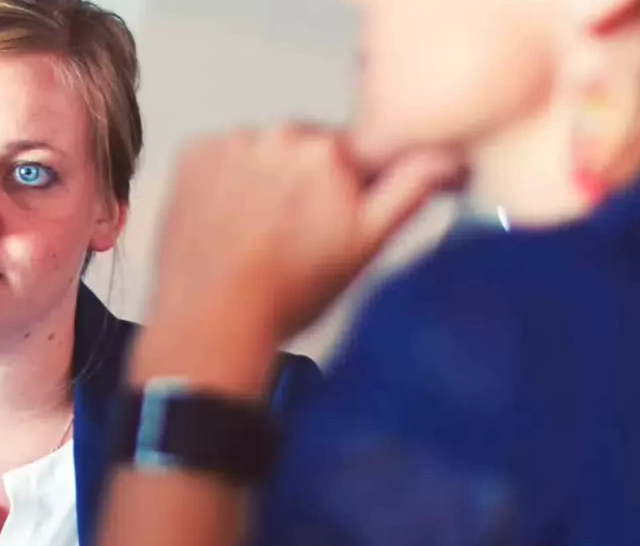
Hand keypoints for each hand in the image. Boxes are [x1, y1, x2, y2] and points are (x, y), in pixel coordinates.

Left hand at [133, 123, 458, 396]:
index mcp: (329, 150)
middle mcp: (278, 134)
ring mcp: (230, 141)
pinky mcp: (192, 153)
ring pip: (264, 151)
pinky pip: (223, 154)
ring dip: (265, 178)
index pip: (355, 152)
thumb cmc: (289, 292)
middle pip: (307, 148)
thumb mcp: (366, 245)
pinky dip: (226, 178)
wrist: (212, 318)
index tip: (333, 218)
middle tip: (294, 234)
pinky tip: (229, 219)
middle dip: (307, 180)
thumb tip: (447, 155)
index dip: (350, 187)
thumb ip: (410, 189)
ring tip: (257, 231)